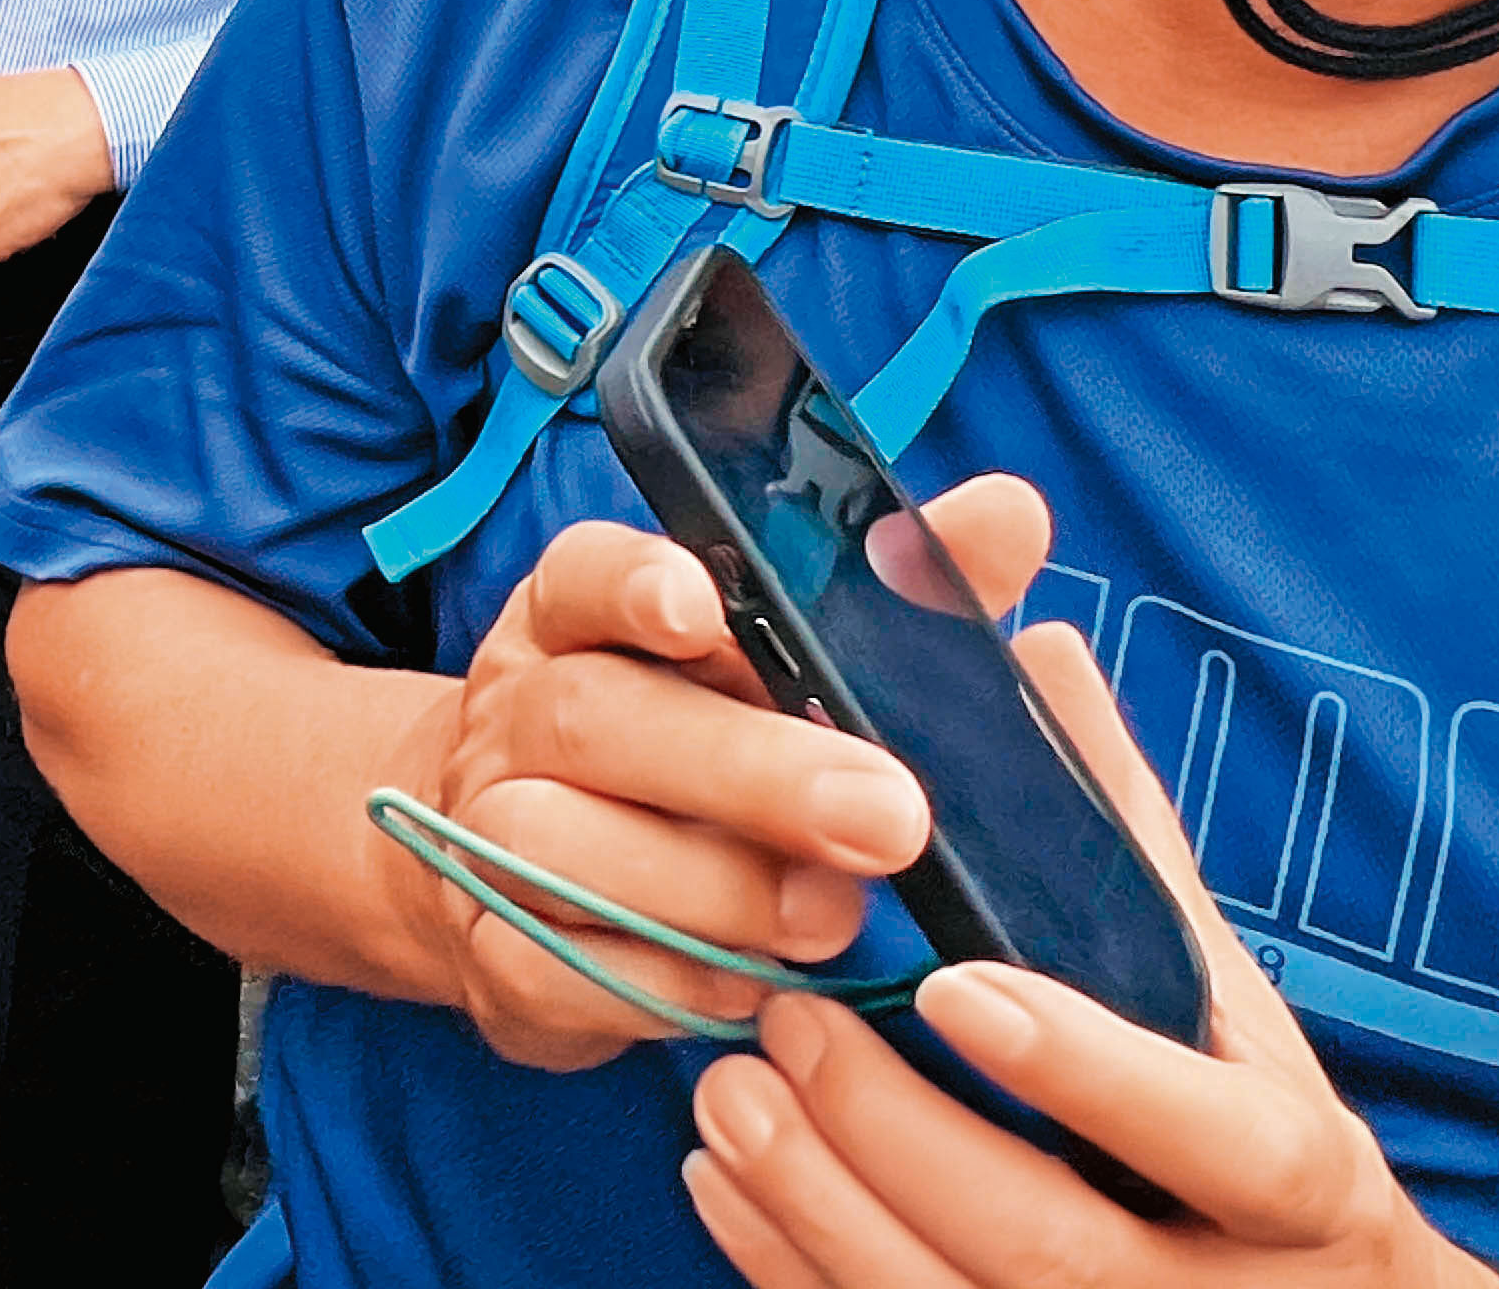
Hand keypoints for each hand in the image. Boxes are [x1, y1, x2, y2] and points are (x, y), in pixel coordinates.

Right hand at [406, 480, 1051, 1070]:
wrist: (527, 884)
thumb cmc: (697, 749)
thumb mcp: (781, 667)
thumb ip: (894, 600)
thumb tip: (1012, 514)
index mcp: (582, 618)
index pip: (586, 573)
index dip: (637, 585)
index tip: (703, 609)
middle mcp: (521, 713)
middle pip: (594, 717)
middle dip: (745, 770)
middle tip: (887, 816)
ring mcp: (487, 833)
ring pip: (560, 847)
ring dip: (711, 890)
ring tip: (827, 918)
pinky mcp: (496, 954)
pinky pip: (561, 969)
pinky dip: (667, 983)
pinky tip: (753, 982)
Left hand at [686, 621, 1498, 1288]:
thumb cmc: (1248, 1129)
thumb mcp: (1223, 992)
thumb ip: (1122, 827)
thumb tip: (1034, 635)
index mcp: (1298, 1179)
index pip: (1216, 1140)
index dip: (1089, 1070)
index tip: (956, 982)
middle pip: (1045, 1242)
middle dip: (890, 1131)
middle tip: (785, 1024)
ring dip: (815, 1201)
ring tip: (725, 1093)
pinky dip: (793, 1268)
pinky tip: (725, 1184)